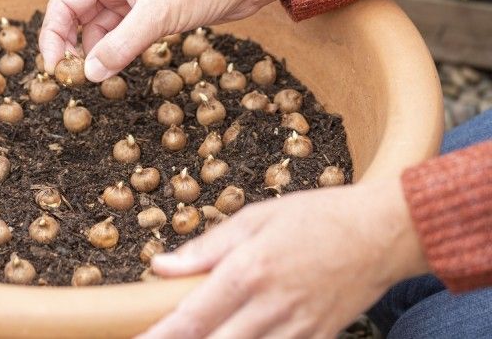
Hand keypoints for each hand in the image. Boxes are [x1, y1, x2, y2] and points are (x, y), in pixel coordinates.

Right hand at [38, 0, 284, 81]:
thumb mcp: (160, 15)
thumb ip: (123, 44)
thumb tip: (91, 74)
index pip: (64, 2)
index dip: (53, 36)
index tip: (55, 69)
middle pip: (75, 17)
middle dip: (71, 48)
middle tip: (72, 80)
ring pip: (98, 29)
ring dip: (95, 53)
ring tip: (96, 80)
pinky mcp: (147, 12)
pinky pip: (119, 35)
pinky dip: (115, 52)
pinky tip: (116, 70)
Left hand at [140, 179, 428, 338]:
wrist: (382, 232)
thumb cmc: (316, 217)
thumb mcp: (255, 218)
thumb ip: (205, 248)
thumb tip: (160, 266)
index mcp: (247, 271)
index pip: (191, 318)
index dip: (159, 338)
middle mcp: (269, 307)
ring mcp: (296, 329)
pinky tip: (241, 337)